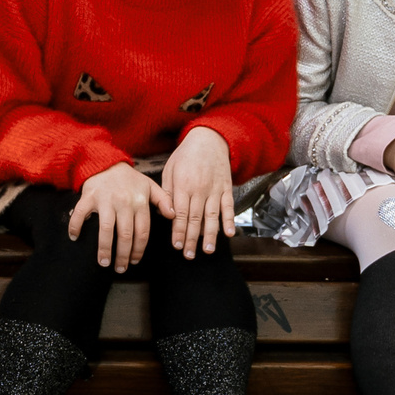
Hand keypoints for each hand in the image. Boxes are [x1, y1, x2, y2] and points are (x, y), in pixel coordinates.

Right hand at [68, 161, 169, 269]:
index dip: (139, 249)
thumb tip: (173, 216)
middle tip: (120, 269)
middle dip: (123, 255)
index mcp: (140, 202)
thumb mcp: (150, 186)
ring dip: (104, 248)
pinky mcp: (89, 196)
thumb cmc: (129, 179)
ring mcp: (105, 199)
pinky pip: (81, 214)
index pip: (142, 231)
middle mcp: (124, 201)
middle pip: (125, 234)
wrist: (106, 161)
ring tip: (104, 263)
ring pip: (106, 228)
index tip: (135, 261)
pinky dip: (76, 226)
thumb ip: (163, 200)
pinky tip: (75, 238)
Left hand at [160, 125, 238, 254]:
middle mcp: (199, 189)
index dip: (178, 231)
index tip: (177, 245)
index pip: (180, 213)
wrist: (209, 140)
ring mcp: (214, 189)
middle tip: (188, 255)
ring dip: (211, 235)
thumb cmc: (185, 156)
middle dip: (191, 239)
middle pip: (195, 219)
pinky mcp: (226, 188)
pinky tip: (229, 234)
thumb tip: (164, 215)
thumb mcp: (169, 170)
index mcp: (183, 185)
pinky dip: (229, 220)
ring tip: (208, 251)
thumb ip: (167, 193)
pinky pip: (228, 206)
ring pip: (212, 216)